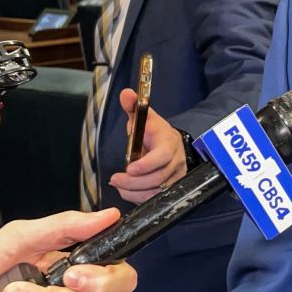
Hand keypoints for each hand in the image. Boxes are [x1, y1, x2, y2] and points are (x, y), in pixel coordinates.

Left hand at [108, 88, 185, 203]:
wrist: (170, 144)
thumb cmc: (154, 132)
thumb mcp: (144, 118)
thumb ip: (134, 106)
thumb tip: (126, 93)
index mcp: (168, 142)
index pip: (162, 156)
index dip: (146, 164)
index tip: (129, 168)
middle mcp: (176, 161)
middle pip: (158, 177)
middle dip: (134, 181)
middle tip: (115, 179)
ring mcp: (175, 176)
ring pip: (156, 191)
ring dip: (134, 191)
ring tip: (119, 185)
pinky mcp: (172, 188)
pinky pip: (156, 198)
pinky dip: (139, 197)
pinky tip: (127, 191)